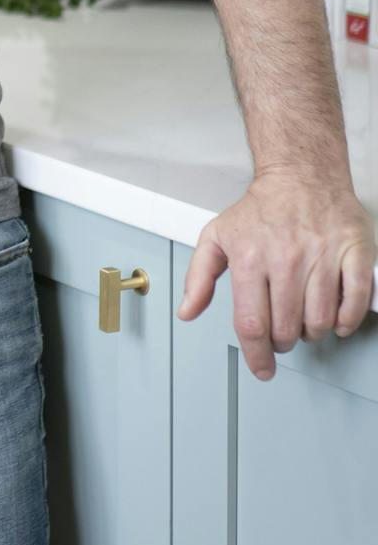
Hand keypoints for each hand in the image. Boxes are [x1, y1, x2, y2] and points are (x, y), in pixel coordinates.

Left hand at [177, 168, 375, 377]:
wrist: (301, 175)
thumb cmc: (260, 209)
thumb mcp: (216, 237)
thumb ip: (199, 276)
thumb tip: (188, 310)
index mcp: (250, 258)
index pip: (252, 323)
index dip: (256, 355)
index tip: (261, 368)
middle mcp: (286, 258)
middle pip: (286, 328)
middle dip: (283, 342)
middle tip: (282, 335)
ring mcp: (322, 256)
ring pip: (320, 320)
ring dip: (312, 333)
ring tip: (304, 322)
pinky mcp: (353, 252)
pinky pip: (356, 301)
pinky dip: (347, 320)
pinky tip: (337, 320)